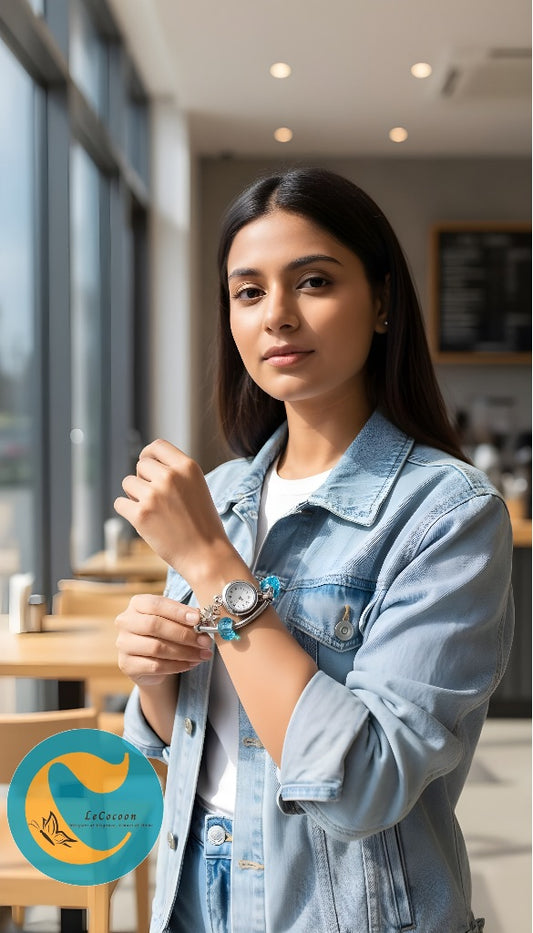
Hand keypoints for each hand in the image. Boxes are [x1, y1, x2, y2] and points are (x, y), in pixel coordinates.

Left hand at [114, 439, 233, 579]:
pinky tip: (143, 521)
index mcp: (187, 467)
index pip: (157, 446)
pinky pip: (120, 504)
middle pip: (140, 466)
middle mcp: (170, 476)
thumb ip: (176, 473)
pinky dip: (127, 512)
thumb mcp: (197, 487)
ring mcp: (154, 495)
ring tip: (153, 512)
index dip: (148, 455)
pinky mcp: (141, 514)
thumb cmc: (203, 525)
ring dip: (134, 496)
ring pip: (127, 483)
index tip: (146, 466)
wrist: (206, 555)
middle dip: (143, 480)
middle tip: (155, 500)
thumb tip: (146, 464)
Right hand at [115, 594, 212, 686]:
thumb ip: (185, 618)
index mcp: (137, 604)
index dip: (178, 611)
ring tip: (203, 654)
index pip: (156, 604)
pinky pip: (155, 666)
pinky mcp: (127, 665)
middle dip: (184, 634)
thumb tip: (202, 621)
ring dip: (185, 652)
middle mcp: (125, 622)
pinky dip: (177, 666)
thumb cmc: (164, 634)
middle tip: (205, 641)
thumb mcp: (173, 621)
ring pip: (156, 648)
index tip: (198, 619)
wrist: (150, 662)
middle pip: (155, 625)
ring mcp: (123, 644)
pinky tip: (191, 664)